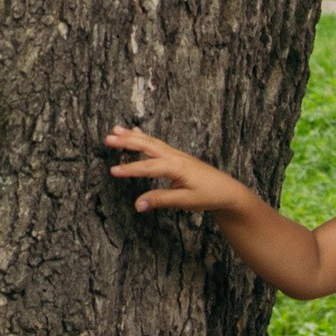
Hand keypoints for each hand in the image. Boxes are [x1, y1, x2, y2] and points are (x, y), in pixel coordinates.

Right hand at [105, 124, 257, 221]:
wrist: (227, 190)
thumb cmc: (208, 195)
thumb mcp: (185, 201)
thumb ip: (160, 200)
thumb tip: (138, 205)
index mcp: (177, 167)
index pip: (149, 167)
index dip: (130, 169)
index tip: (112, 171)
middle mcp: (175, 156)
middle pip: (147, 146)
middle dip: (127, 142)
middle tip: (108, 138)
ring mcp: (176, 154)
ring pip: (151, 141)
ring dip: (132, 136)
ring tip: (115, 131)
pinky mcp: (177, 156)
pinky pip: (157, 143)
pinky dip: (144, 137)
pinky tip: (135, 131)